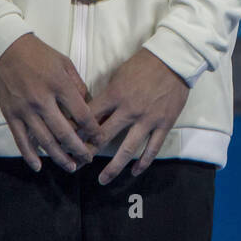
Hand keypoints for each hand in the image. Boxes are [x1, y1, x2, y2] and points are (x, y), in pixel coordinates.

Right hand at [0, 33, 101, 172]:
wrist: (6, 48)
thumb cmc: (39, 54)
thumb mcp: (64, 62)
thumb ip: (77, 84)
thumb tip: (87, 105)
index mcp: (59, 85)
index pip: (81, 114)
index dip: (93, 129)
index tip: (100, 139)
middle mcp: (42, 100)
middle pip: (64, 132)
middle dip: (79, 149)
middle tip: (88, 159)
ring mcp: (25, 110)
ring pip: (44, 141)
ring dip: (59, 157)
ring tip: (70, 167)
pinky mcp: (10, 115)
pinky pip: (21, 140)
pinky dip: (29, 156)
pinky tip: (39, 167)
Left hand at [89, 48, 189, 184]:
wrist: (174, 60)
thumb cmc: (143, 64)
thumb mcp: (118, 75)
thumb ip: (107, 96)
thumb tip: (93, 114)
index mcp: (115, 95)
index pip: (90, 117)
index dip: (76, 130)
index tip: (67, 142)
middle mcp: (129, 110)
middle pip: (104, 136)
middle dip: (88, 152)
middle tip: (78, 164)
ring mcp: (148, 119)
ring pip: (128, 149)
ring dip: (114, 167)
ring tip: (103, 180)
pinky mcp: (164, 124)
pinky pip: (153, 148)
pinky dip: (143, 162)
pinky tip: (135, 172)